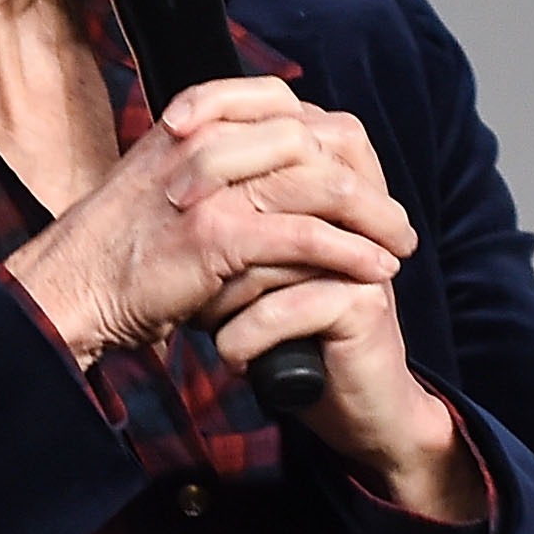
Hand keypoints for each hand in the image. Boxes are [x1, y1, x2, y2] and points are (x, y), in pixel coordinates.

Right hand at [3, 76, 411, 368]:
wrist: (71, 288)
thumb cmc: (120, 247)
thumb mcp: (162, 181)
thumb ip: (213, 165)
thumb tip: (278, 166)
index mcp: (189, 119)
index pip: (283, 106)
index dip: (332, 138)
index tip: (361, 171)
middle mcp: (202, 140)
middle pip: (314, 140)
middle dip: (366, 178)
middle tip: (395, 218)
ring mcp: (209, 186)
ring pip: (319, 183)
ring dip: (373, 217)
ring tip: (400, 245)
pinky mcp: (216, 235)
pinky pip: (305, 237)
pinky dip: (350, 254)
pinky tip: (376, 271)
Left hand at [197, 130, 483, 524]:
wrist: (355, 403)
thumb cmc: (293, 329)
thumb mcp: (259, 261)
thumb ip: (238, 210)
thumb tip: (173, 165)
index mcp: (331, 179)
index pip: (278, 130)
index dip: (223, 132)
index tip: (169, 180)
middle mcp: (352, 204)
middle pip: (268, 190)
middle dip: (209, 238)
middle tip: (175, 275)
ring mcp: (363, 250)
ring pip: (267, 250)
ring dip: (221, 298)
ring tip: (202, 323)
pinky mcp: (364, 301)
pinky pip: (280, 309)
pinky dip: (241, 341)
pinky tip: (233, 359)